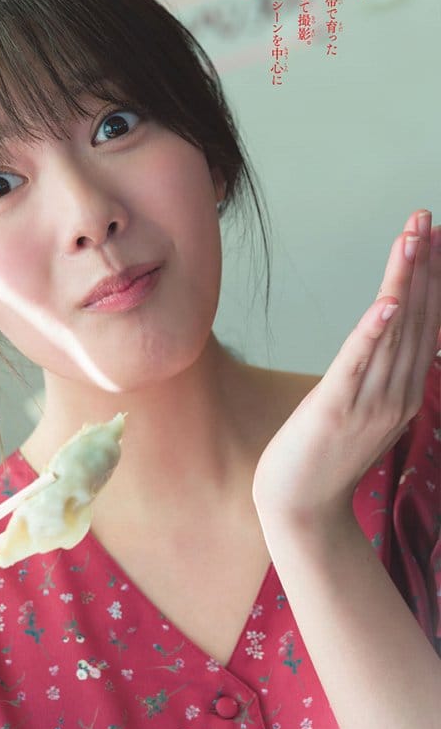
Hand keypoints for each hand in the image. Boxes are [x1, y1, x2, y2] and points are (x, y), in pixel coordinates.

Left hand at [252, 209, 439, 529]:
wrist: (300, 510)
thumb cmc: (324, 457)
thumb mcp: (362, 410)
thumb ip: (379, 375)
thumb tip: (385, 336)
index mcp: (404, 392)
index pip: (424, 324)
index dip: (430, 278)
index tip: (432, 235)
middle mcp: (396, 394)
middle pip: (415, 319)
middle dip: (422, 266)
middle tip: (425, 219)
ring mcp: (368, 403)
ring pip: (393, 332)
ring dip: (404, 282)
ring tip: (413, 239)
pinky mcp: (334, 410)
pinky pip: (357, 365)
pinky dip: (373, 332)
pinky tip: (386, 301)